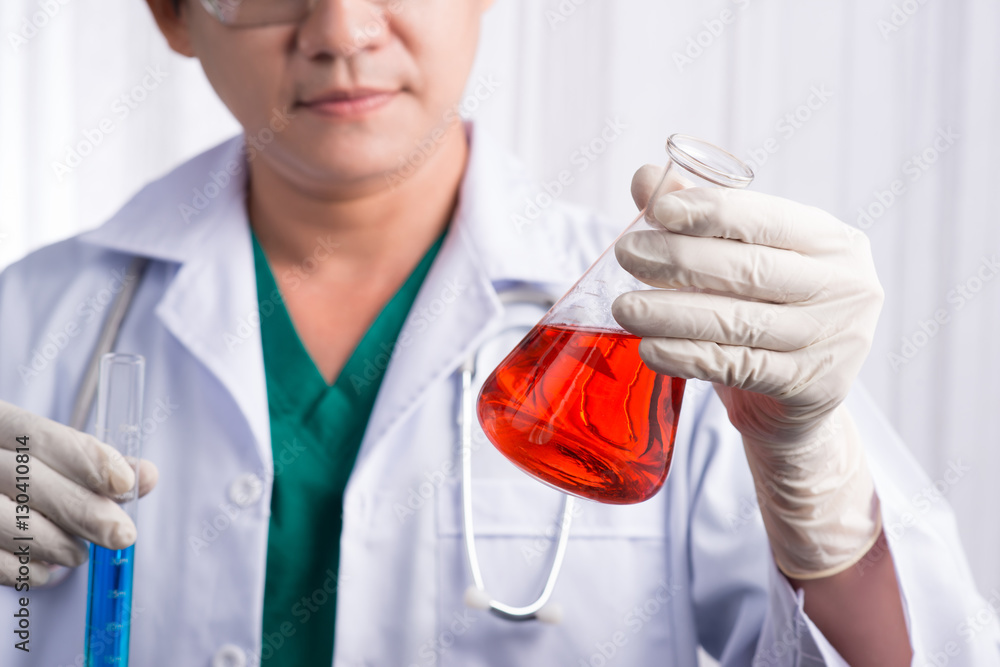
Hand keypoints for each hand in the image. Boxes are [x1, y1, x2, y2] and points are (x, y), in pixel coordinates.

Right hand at [0, 400, 157, 586]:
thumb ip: (98, 464)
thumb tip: (148, 477)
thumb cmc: (19, 473)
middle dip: (83, 511)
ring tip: (78, 554)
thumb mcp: (51, 456)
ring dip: (56, 544)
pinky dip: (27, 569)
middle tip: (123, 534)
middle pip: (27, 480)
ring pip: (9, 523)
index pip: (40, 437)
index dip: (86, 460)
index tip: (125, 484)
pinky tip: (46, 568)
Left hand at [612, 165, 883, 577]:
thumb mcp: (743, 263)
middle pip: (749, 269)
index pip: (766, 219)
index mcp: (834, 242)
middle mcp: (846, 287)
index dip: (710, 211)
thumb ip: (699, 219)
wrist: (798, 405)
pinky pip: (736, 367)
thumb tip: (644, 178)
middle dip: (678, 259)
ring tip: (624, 307)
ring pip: (738, 321)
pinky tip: (649, 349)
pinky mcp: (814, 388)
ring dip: (671, 313)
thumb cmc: (765, 315)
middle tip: (626, 254)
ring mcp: (835, 341)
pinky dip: (686, 357)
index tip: (656, 210)